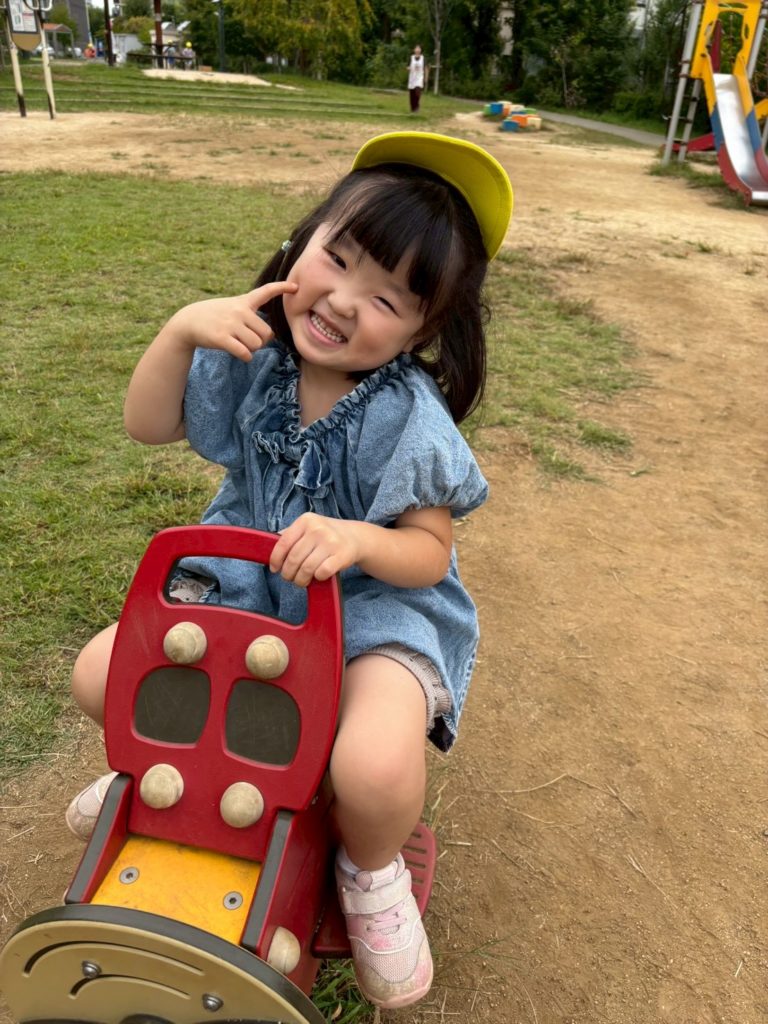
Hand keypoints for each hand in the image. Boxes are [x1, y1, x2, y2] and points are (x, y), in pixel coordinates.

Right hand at [168, 280, 297, 361]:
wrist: (188, 322)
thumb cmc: (214, 317)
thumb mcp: (231, 307)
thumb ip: (250, 316)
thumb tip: (270, 336)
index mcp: (243, 302)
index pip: (266, 291)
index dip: (282, 288)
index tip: (296, 287)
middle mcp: (239, 311)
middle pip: (266, 333)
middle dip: (261, 341)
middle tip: (249, 340)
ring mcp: (231, 324)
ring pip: (257, 344)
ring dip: (252, 350)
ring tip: (241, 345)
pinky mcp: (222, 338)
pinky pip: (245, 353)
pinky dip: (245, 357)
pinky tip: (239, 353)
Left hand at [269, 513, 362, 586]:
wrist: (355, 537)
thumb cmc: (326, 535)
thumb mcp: (308, 527)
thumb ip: (291, 535)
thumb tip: (269, 550)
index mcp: (306, 520)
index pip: (283, 543)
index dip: (276, 559)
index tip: (275, 569)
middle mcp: (318, 529)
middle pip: (293, 559)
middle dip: (288, 573)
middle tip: (290, 578)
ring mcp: (331, 542)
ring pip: (306, 568)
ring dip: (301, 580)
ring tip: (302, 581)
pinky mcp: (341, 555)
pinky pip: (322, 573)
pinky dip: (317, 578)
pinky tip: (318, 576)